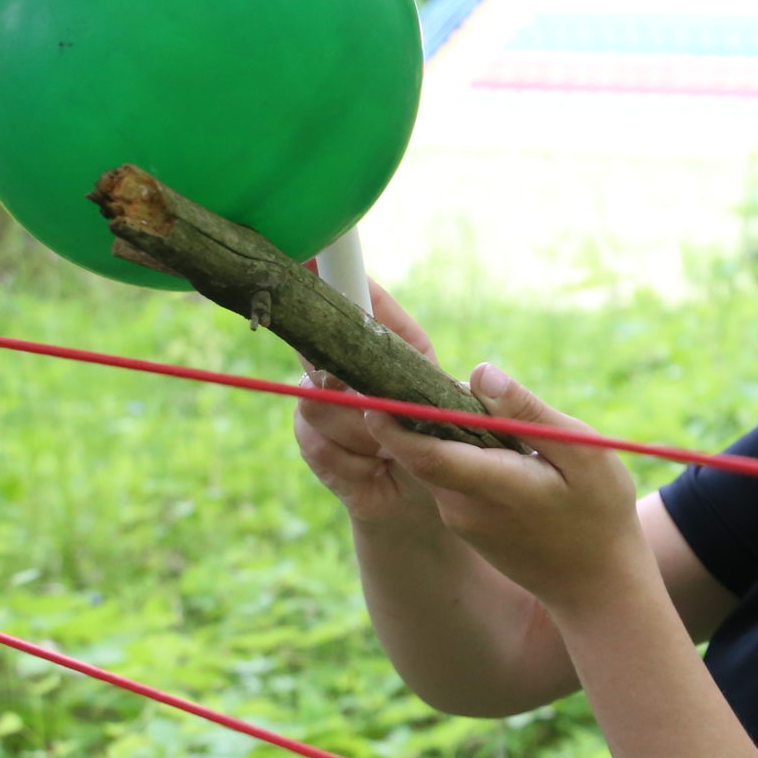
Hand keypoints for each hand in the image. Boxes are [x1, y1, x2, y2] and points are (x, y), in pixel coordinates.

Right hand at [293, 278, 447, 527]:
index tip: (313, 254)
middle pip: (323, 352)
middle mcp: (346, 364)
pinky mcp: (315, 446)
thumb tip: (398, 341)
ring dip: (365, 435)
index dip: (331, 273)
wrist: (426, 503)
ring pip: (320, 404)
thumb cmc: (441, 445)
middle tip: (387, 412)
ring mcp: (324, 404)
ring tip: (391, 452)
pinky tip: (375, 470)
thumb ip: (418, 371)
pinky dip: (355, 465)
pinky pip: (319, 445)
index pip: (355, 297)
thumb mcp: (444, 404)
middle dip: (358, 388)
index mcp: (387, 343)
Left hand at [361, 362, 647, 612]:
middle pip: (421, 451)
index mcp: (492, 488)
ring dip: (437, 428)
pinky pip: (448, 476)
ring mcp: (460, 519)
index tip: (373, 386)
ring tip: (459, 392)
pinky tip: (484, 433)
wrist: (596, 587)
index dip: (395, 420)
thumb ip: (527, 413)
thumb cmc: (599, 513)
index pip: (426, 453)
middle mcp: (463, 508)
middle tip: (407, 366)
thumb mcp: (581, 454)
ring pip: (434, 461)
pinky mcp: (465, 524)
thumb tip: (479, 372)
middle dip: (409, 410)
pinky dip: (454, 449)